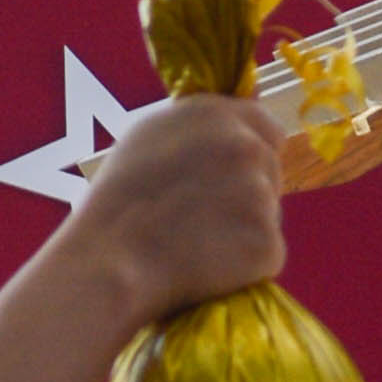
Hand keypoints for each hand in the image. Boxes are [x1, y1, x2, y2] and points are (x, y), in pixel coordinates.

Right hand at [67, 88, 286, 335]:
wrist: (110, 259)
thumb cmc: (118, 198)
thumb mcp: (148, 134)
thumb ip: (198, 126)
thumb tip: (238, 119)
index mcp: (217, 115)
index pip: (268, 128)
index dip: (251, 154)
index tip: (230, 178)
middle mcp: (246, 147)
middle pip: (271, 172)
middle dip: (248, 193)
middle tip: (202, 216)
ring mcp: (261, 195)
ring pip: (268, 214)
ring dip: (244, 229)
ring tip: (195, 241)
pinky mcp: (267, 243)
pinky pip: (266, 254)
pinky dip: (245, 265)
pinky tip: (206, 266)